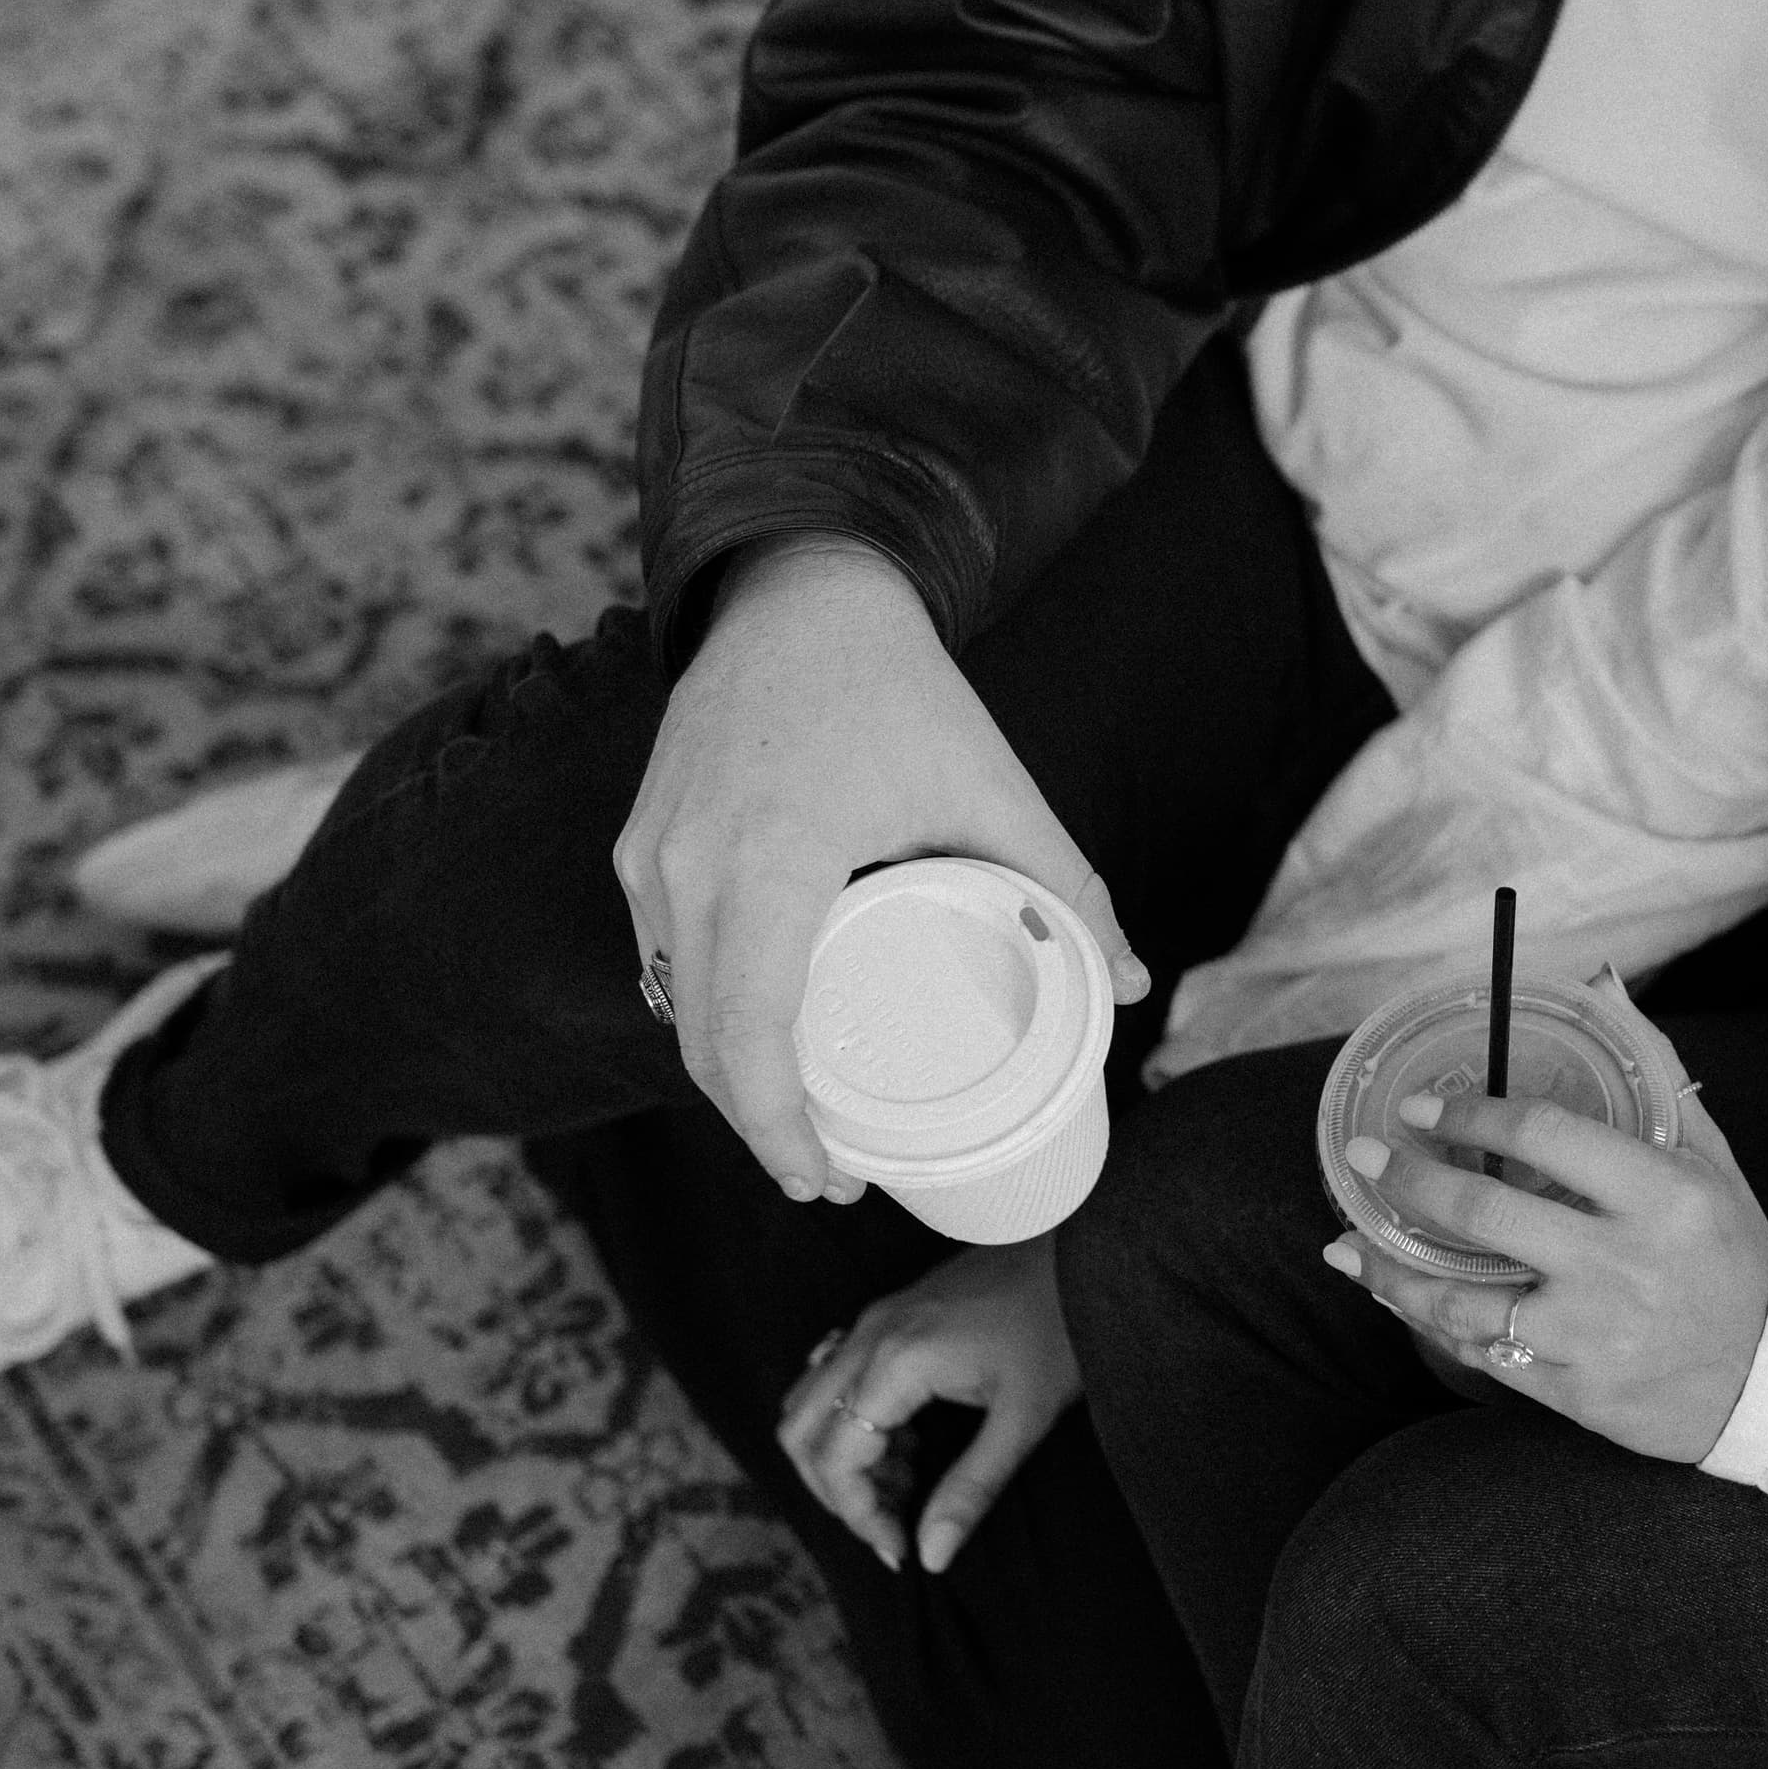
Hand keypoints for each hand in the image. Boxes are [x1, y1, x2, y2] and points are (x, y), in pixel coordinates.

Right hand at [615, 538, 1148, 1199]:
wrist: (801, 591)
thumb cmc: (897, 686)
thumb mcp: (992, 785)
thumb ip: (1061, 884)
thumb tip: (1128, 984)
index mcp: (770, 857)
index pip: (748, 1032)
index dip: (779, 1126)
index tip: (829, 1177)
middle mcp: (687, 863)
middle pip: (703, 1040)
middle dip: (760, 1123)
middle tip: (832, 1172)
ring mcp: (650, 853)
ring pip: (672, 1004)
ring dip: (729, 1073)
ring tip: (803, 1119)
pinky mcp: (639, 843)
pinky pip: (661, 956)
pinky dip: (707, 1011)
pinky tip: (761, 1041)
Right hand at [778, 1235, 1080, 1574]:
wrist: (1082, 1248)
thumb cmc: (1061, 1325)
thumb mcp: (1025, 1417)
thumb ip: (971, 1489)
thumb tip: (931, 1556)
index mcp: (896, 1362)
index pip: (836, 1459)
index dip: (859, 1515)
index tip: (901, 1548)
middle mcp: (868, 1336)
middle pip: (800, 1432)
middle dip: (836, 1492)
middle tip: (892, 1525)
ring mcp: (873, 1320)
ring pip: (810, 1402)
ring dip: (840, 1455)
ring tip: (908, 1483)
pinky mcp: (888, 1315)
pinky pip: (834, 1375)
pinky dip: (852, 1420)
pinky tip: (908, 1440)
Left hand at [1322, 1083, 1767, 1463]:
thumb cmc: (1735, 1256)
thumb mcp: (1710, 1160)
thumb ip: (1654, 1073)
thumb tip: (1601, 986)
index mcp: (1661, 1195)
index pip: (1543, 1136)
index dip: (1470, 1116)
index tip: (1420, 1107)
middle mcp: (1622, 1264)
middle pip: (1484, 1215)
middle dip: (1409, 1181)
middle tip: (1365, 1158)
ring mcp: (1594, 1335)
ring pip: (1462, 1300)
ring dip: (1392, 1270)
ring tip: (1349, 1244)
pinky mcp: (1578, 1393)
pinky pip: (1484, 1355)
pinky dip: (1432, 1325)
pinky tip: (1399, 1298)